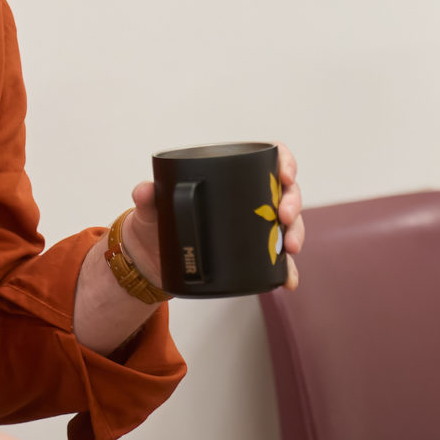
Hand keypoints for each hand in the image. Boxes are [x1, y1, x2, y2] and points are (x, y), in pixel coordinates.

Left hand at [120, 140, 305, 289]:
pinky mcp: (253, 255)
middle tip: (284, 216)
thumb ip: (147, 198)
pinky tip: (288, 280)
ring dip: (295, 234)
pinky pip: (277, 261)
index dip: (285, 162)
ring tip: (291, 248)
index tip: (285, 175)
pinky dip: (286, 271)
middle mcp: (251, 199)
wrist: (151, 261)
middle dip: (293, 203)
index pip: (270, 159)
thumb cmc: (156, 223)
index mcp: (232, 176)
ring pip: (288, 225)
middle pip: (286, 192)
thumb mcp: (151, 210)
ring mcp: (255, 227)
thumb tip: (144, 190)